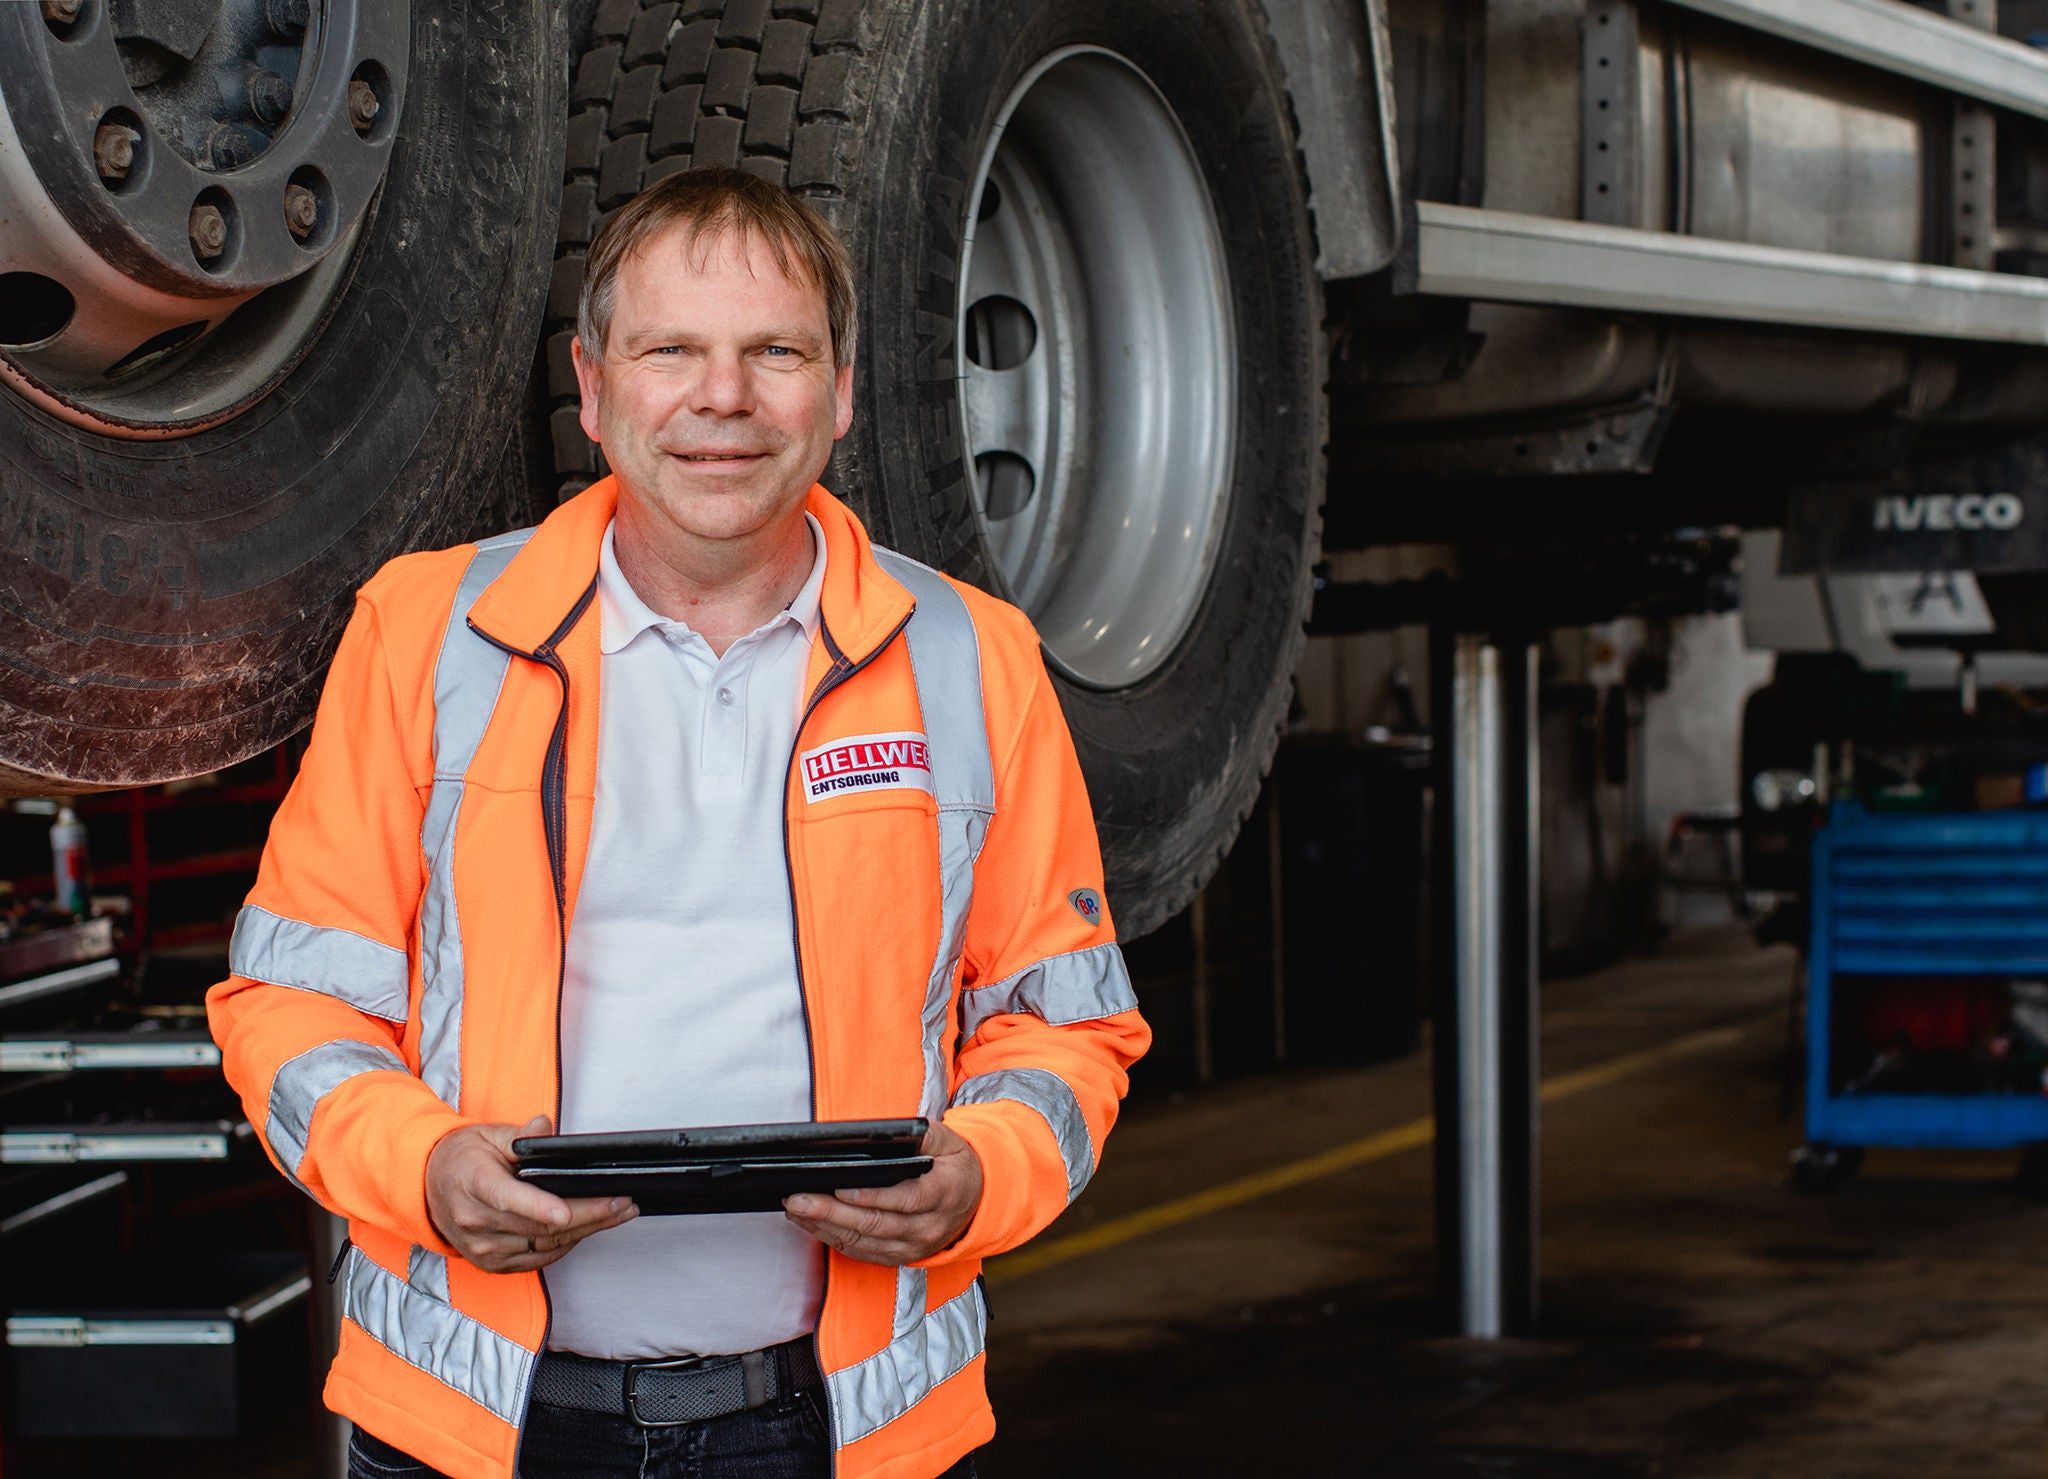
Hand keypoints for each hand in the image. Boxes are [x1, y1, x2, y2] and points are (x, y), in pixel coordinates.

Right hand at [425, 1114, 636, 1272]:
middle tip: (621, 1202)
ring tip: (619, 1212)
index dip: (539, 1208)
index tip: (566, 1212)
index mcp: (474, 1184)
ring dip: (587, 1230)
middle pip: (538, 1225)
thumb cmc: (461, 1159)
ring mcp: (484, 1247)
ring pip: (544, 1244)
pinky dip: (567, 1243)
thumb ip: (519, 1136)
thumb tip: (543, 1129)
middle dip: (587, 1215)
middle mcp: (476, 1221)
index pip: (508, 1199)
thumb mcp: (487, 1135)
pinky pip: (538, 1257)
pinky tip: (591, 1227)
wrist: (428, 1188)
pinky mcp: (493, 1263)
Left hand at [783, 1121, 982, 1265]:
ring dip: (826, 1227)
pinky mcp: (900, 1257)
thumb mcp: (950, 1142)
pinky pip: (862, 1251)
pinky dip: (834, 1239)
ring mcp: (913, 1246)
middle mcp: (928, 1226)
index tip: (840, 1187)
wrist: (976, 1202)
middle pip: (875, 1224)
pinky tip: (812, 1224)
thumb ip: (926, 1136)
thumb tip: (898, 1133)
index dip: (871, 1196)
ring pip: (863, 1241)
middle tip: (799, 1199)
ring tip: (796, 1209)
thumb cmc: (956, 1168)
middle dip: (832, 1212)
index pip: (905, 1200)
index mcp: (943, 1194)